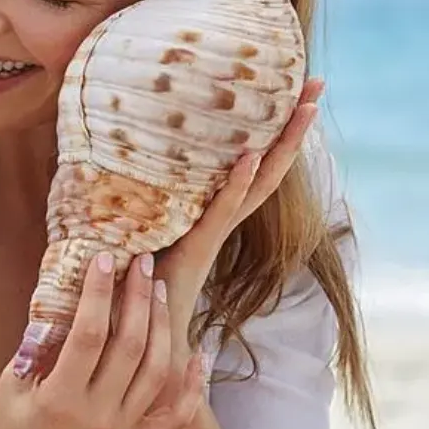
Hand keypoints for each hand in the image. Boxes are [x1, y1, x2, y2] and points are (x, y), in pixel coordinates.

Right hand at [0, 248, 204, 428]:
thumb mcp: (12, 385)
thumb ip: (39, 343)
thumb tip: (66, 294)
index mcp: (59, 399)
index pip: (89, 334)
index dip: (100, 292)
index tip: (106, 258)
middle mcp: (96, 416)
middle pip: (131, 346)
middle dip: (139, 298)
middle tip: (143, 265)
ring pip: (157, 372)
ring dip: (163, 327)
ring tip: (158, 292)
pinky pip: (175, 415)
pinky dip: (192, 385)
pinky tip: (199, 354)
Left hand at [154, 77, 323, 363]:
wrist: (133, 344)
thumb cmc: (130, 287)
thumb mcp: (138, 231)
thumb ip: (139, 198)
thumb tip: (111, 147)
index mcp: (213, 213)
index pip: (256, 165)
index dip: (278, 133)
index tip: (296, 96)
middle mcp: (221, 219)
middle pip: (270, 165)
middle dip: (294, 126)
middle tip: (317, 83)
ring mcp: (212, 232)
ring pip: (257, 182)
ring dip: (281, 144)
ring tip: (302, 107)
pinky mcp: (195, 247)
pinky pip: (220, 210)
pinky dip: (235, 184)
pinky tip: (250, 155)